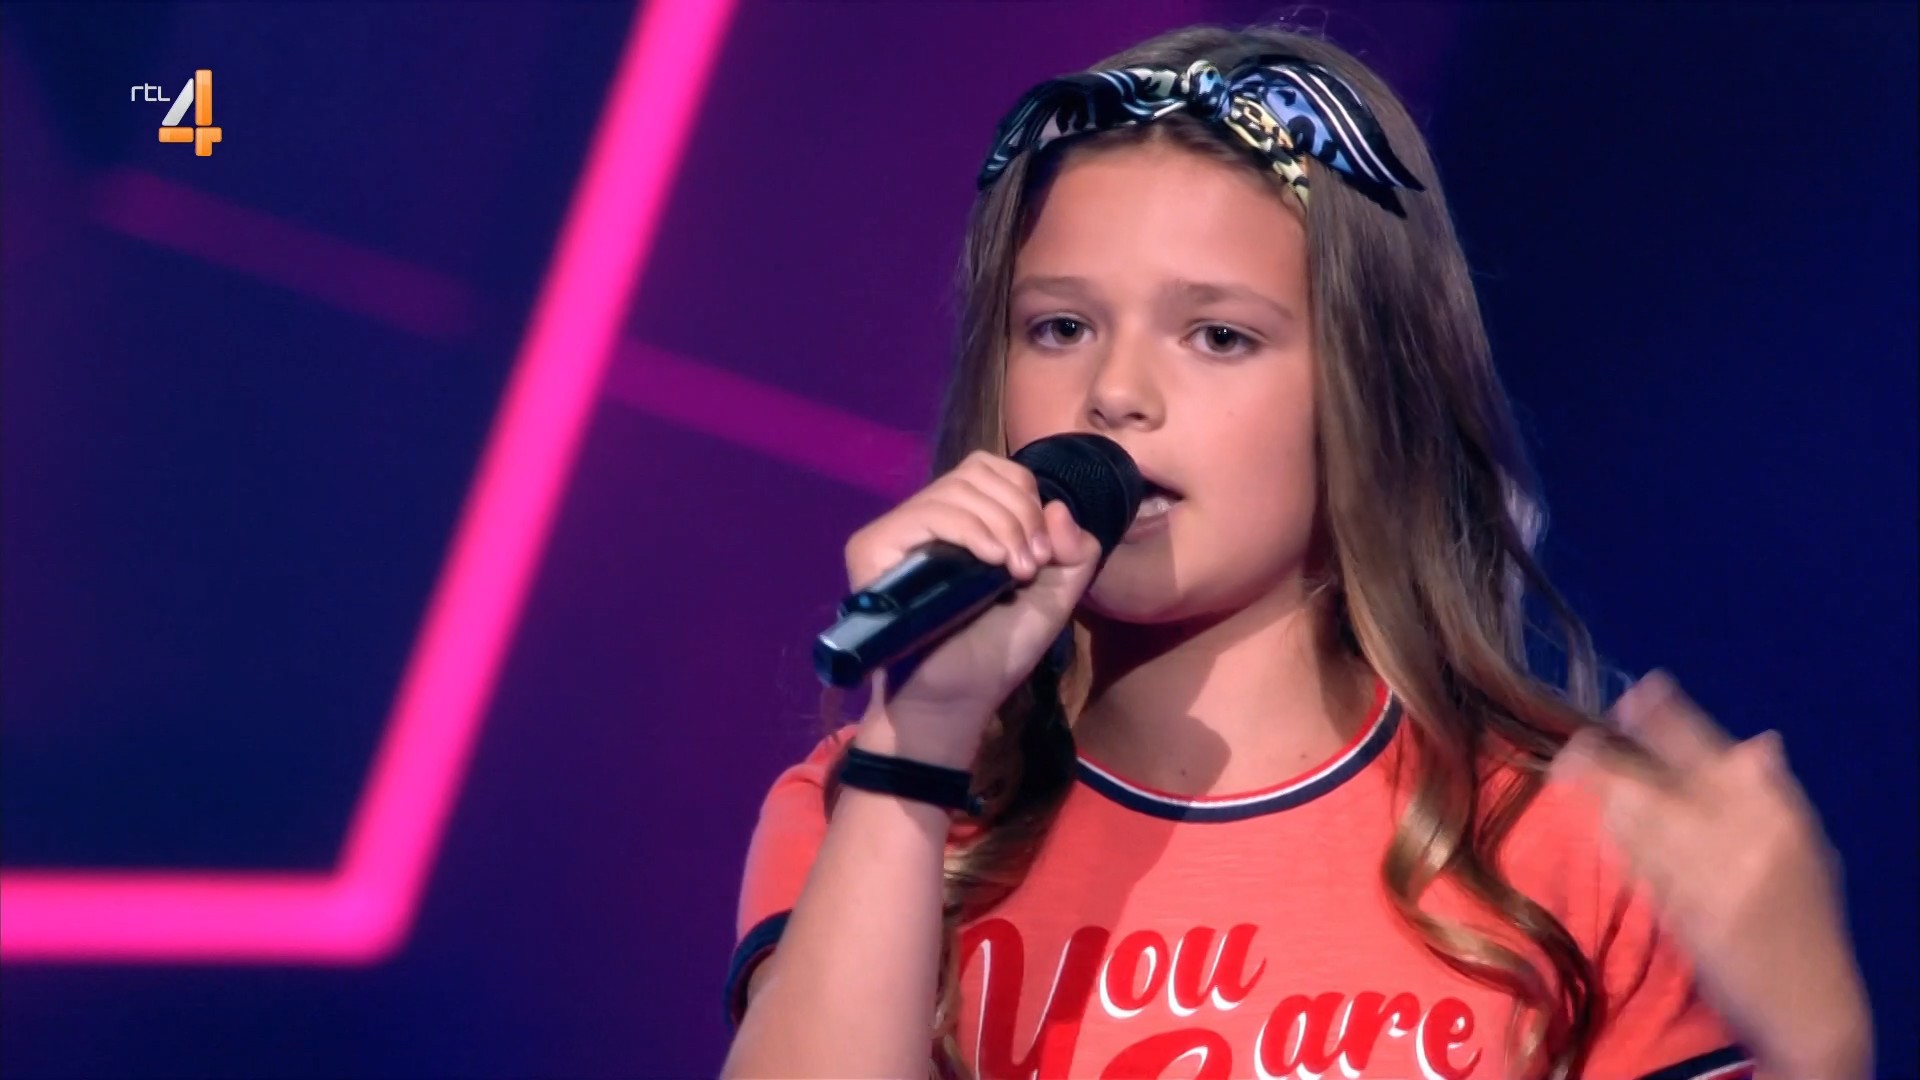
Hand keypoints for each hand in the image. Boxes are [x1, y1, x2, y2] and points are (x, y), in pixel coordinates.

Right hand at [842, 450, 1103, 765]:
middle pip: (977, 472)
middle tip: (1032, 567)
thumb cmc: (996, 652)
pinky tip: (990, 563)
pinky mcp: (873, 548)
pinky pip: (926, 514)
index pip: (991, 469)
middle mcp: (925, 519)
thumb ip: (1074, 552)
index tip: (1043, 552)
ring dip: (1002, 525)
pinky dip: (968, 530)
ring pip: (956, 490)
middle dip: (1020, 513)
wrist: (956, 699)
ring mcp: (896, 532)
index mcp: (962, 522)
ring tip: (1016, 573)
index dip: (1024, 496)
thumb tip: (1057, 505)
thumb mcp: (1054, 598)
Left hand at [1552, 673, 1871, 1079]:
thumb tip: (1760, 741)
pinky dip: (1620, 844)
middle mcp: (1746, 841)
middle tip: (1572, 744)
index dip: (1672, 720)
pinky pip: (1640, 869)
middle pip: (1661, 787)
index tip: (1638, 691)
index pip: (1718, 755)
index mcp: (1778, 816)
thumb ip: (1773, 797)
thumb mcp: (1805, 851)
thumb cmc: (1801, 919)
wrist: (1811, 1000)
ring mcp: (1713, 880)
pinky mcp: (1687, 915)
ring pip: (1640, 825)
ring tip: (1573, 777)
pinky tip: (1604, 828)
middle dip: (1610, 764)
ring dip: (1603, 800)